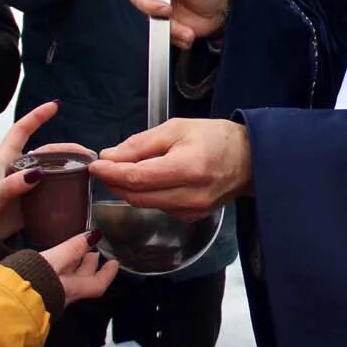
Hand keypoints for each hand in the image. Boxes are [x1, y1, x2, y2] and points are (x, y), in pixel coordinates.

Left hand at [0, 100, 91, 237]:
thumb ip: (13, 184)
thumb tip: (36, 174)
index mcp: (6, 158)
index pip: (22, 130)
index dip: (37, 116)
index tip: (54, 105)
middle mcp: (18, 167)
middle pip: (46, 152)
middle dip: (67, 149)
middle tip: (87, 154)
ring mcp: (25, 184)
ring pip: (51, 170)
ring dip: (69, 168)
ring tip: (88, 170)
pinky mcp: (30, 201)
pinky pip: (51, 190)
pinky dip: (64, 188)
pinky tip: (78, 191)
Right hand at [39, 231, 119, 306]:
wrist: (2, 301)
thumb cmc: (32, 281)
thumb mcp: (55, 261)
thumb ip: (73, 248)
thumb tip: (94, 235)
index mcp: (73, 289)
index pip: (98, 284)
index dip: (107, 273)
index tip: (114, 263)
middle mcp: (63, 296)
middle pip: (83, 281)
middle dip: (89, 266)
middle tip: (93, 252)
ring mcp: (49, 297)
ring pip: (68, 281)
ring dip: (73, 267)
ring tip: (74, 254)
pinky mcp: (34, 295)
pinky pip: (54, 282)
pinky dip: (58, 271)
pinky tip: (51, 265)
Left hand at [91, 118, 250, 220]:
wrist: (251, 159)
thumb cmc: (216, 138)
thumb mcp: (177, 128)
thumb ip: (141, 144)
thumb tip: (109, 156)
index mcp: (187, 168)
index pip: (137, 178)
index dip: (111, 173)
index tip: (95, 165)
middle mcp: (189, 195)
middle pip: (137, 196)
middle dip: (115, 182)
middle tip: (104, 167)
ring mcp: (191, 210)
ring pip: (145, 204)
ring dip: (129, 189)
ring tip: (125, 170)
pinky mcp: (192, 217)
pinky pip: (159, 207)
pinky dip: (147, 195)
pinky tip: (150, 181)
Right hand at [127, 0, 229, 47]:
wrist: (218, 13)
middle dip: (152, 6)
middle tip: (169, 8)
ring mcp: (157, 11)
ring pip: (148, 19)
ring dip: (168, 26)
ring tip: (186, 28)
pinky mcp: (164, 27)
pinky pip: (162, 35)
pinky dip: (177, 36)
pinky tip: (188, 33)